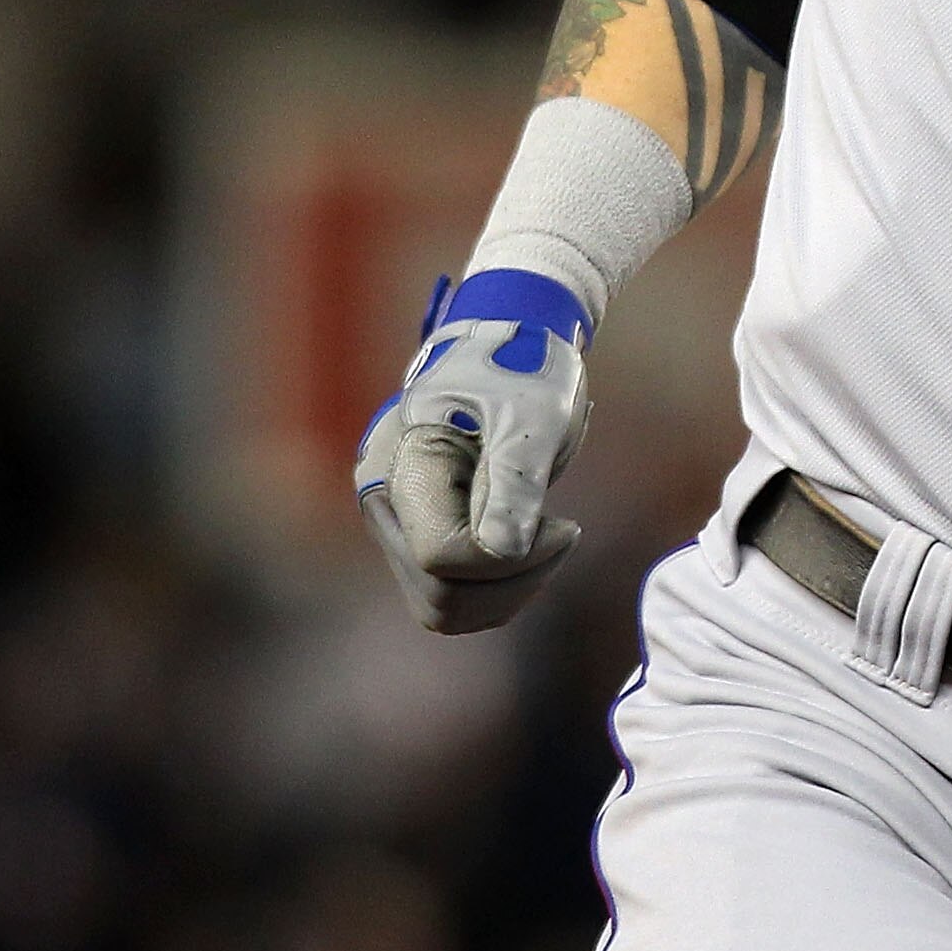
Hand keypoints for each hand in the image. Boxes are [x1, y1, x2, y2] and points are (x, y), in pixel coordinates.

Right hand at [353, 270, 592, 633]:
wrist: (511, 341)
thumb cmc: (523, 367)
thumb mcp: (533, 415)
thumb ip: (515, 481)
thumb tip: (500, 553)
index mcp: (405, 464)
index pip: (442, 557)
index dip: (509, 560)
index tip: (565, 525)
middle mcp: (386, 502)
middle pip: (441, 596)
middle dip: (514, 578)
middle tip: (563, 530)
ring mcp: (400, 524)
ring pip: (444, 609)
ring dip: (510, 589)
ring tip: (550, 535)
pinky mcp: (420, 536)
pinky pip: (453, 596)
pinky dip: (501, 587)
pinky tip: (533, 543)